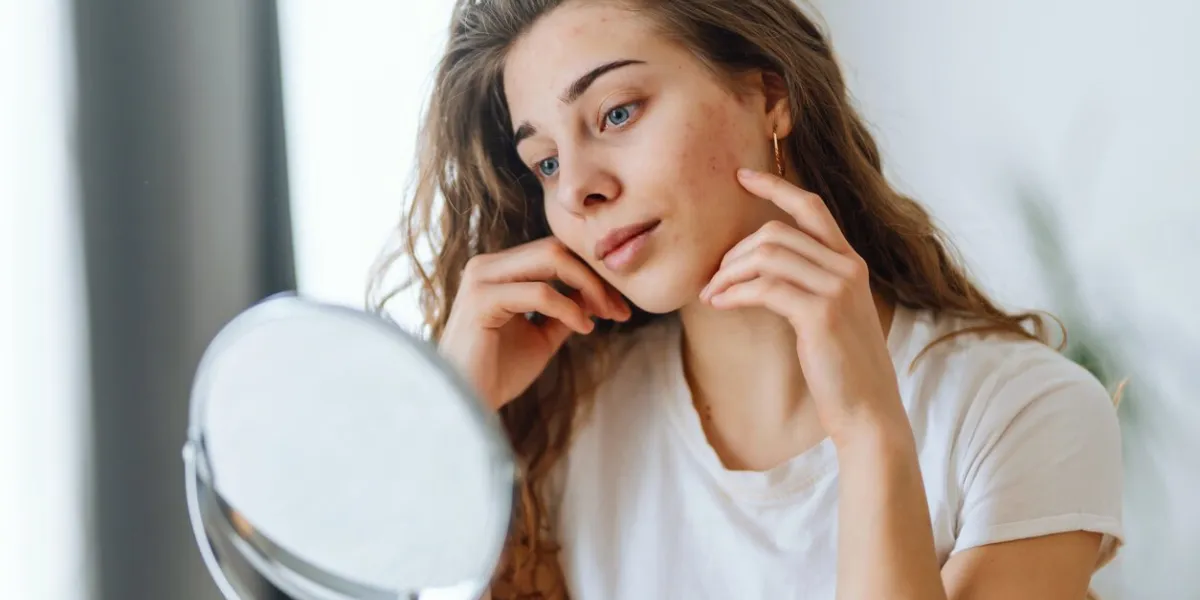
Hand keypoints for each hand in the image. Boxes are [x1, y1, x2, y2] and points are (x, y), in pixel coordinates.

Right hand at [439, 237, 630, 410]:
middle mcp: (487, 266)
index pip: (553, 252)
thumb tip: (596, 293)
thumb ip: (566, 309)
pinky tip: (584, 327)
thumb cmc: (498, 374)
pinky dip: (568, 308)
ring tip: (607, 314)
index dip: (591, 272)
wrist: (467, 405)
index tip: (619, 304)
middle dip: (594, 275)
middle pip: (555, 248)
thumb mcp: (543, 336)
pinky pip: (539, 292)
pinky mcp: (481, 299)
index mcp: (498, 271)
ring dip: (588, 286)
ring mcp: (481, 278)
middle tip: (619, 308)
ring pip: (551, 259)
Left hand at [698, 168, 904, 443]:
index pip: (811, 207)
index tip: (742, 176)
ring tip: (711, 294)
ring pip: (767, 257)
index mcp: (850, 263)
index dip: (775, 187)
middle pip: (776, 233)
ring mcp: (837, 289)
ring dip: (728, 273)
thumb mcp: (830, 315)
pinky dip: (734, 293)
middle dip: (735, 251)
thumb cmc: (842, 367)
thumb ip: (808, 285)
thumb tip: (758, 269)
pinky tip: (720, 305)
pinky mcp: (821, 314)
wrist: (868, 409)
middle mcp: (847, 268)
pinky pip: (764, 288)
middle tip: (713, 278)